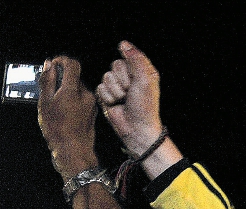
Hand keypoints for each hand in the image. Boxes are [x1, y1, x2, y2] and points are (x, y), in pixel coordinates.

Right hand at [37, 57, 97, 176]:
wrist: (73, 151)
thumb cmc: (58, 130)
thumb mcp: (45, 103)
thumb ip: (47, 81)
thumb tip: (49, 65)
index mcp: (73, 90)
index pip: (72, 64)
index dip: (61, 61)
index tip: (52, 66)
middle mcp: (85, 94)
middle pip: (74, 77)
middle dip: (61, 79)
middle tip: (48, 90)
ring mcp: (91, 103)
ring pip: (77, 89)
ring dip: (66, 91)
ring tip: (55, 105)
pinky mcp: (92, 111)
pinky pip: (81, 99)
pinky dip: (72, 101)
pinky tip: (64, 113)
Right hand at [96, 41, 163, 156]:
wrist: (136, 128)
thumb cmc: (144, 106)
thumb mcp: (145, 79)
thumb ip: (135, 59)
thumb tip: (122, 43)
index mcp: (142, 71)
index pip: (128, 56)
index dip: (131, 70)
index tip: (137, 82)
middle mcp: (129, 76)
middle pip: (115, 65)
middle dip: (122, 81)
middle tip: (130, 93)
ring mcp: (117, 86)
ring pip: (106, 77)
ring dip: (115, 91)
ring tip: (123, 100)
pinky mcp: (106, 95)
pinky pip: (100, 87)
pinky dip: (108, 97)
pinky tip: (115, 105)